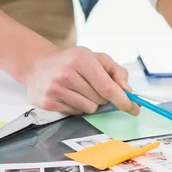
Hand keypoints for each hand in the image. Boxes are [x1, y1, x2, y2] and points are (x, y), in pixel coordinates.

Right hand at [24, 46, 140, 115]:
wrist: (37, 64)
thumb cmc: (72, 61)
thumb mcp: (96, 58)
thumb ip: (116, 72)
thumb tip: (127, 90)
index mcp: (81, 59)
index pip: (107, 87)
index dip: (123, 100)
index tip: (134, 108)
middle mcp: (66, 74)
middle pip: (100, 100)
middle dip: (104, 97)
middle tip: (93, 86)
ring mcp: (55, 89)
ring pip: (89, 108)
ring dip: (90, 103)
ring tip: (79, 89)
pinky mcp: (47, 102)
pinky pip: (76, 113)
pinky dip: (77, 106)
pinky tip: (69, 94)